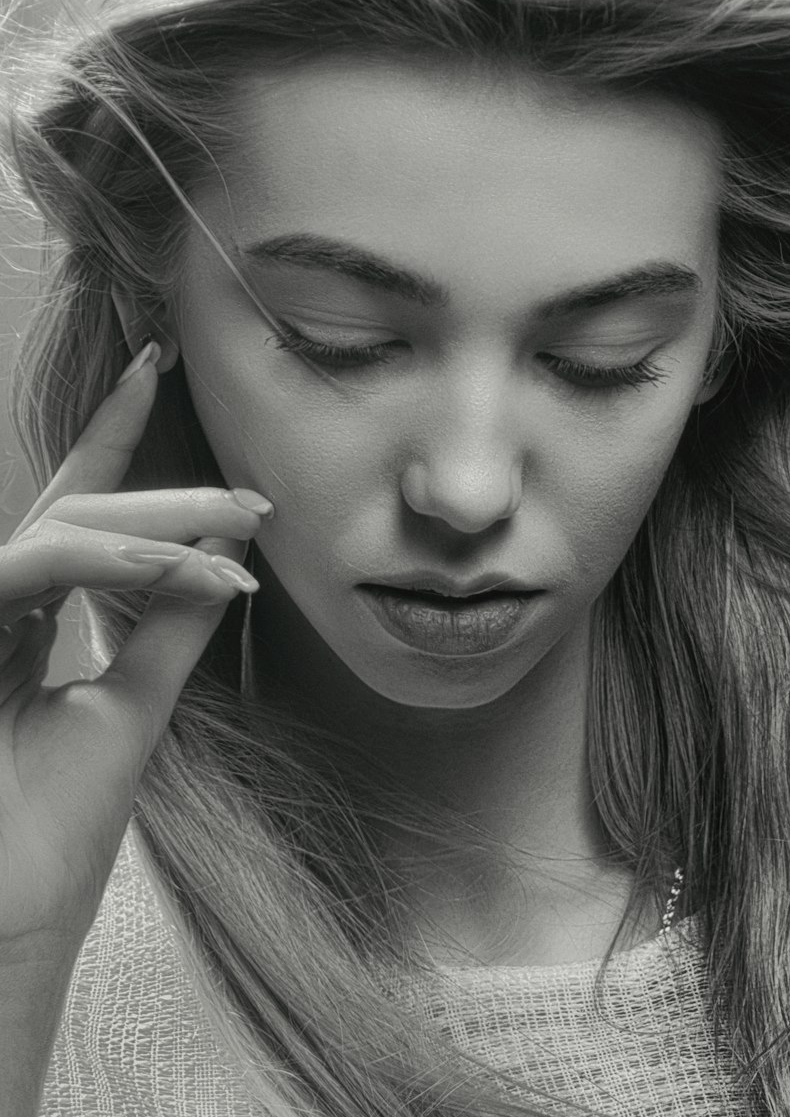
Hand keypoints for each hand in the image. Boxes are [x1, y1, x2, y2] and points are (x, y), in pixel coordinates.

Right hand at [0, 342, 269, 957]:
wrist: (2, 931)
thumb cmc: (48, 837)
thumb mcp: (127, 711)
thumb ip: (169, 631)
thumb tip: (228, 562)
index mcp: (20, 617)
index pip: (73, 512)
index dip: (113, 436)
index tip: (156, 365)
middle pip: (77, 509)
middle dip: (169, 492)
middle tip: (258, 498)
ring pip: (64, 526)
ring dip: (161, 523)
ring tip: (245, 523)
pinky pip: (40, 566)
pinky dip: (121, 562)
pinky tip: (196, 570)